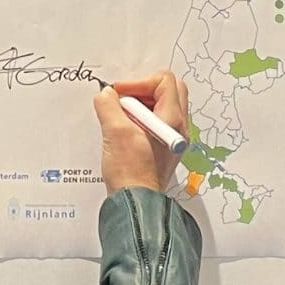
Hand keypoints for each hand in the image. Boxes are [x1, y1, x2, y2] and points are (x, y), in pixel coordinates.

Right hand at [95, 71, 188, 194]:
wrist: (136, 202)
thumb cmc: (131, 171)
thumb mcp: (115, 131)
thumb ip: (109, 105)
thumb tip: (106, 94)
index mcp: (172, 120)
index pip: (164, 81)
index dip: (138, 82)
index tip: (120, 94)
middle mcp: (178, 128)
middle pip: (168, 91)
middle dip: (143, 90)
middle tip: (124, 101)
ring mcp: (172, 138)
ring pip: (161, 107)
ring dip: (140, 105)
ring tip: (121, 118)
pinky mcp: (163, 148)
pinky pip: (155, 123)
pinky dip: (140, 119)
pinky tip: (124, 131)